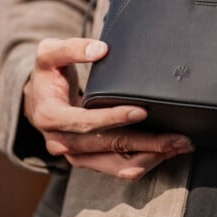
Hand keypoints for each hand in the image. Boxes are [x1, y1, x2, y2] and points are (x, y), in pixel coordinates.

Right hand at [24, 38, 194, 180]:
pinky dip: (143, 161)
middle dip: (145, 143)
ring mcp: (74, 155)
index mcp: (50, 116)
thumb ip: (71, 48)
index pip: (85, 122)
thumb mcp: (49, 54)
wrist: (38, 99)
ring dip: (149, 157)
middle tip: (177, 138)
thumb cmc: (47, 74)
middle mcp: (61, 142)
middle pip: (107, 147)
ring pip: (115, 165)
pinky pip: (116, 167)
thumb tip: (100, 50)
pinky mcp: (88, 160)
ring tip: (178, 146)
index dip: (113, 118)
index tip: (141, 111)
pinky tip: (165, 152)